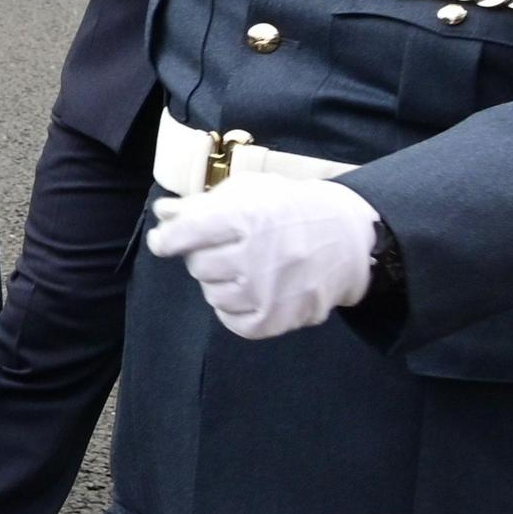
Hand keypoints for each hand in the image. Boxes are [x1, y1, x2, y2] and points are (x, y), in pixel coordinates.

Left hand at [148, 175, 379, 337]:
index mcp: (248, 217)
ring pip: (213, 295)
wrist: (350, 238)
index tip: (165, 241)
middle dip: (206, 256)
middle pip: (197, 266)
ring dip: (221, 283)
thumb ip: (202, 204)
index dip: (168, 239)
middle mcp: (258, 255)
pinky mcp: (280, 319)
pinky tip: (250, 292)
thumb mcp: (250, 191)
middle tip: (232, 248)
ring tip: (247, 269)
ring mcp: (270, 291)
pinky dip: (235, 309)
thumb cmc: (291, 209)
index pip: (186, 234)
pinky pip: (233, 322)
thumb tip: (163, 213)